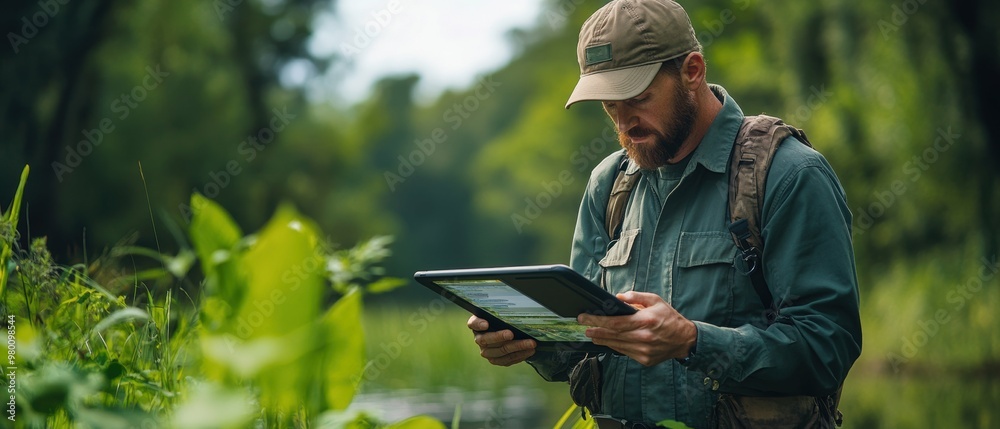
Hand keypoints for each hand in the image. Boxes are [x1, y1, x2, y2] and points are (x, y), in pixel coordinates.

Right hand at [467, 315, 535, 366]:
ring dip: (516, 347)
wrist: (504, 331)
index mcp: (476, 325)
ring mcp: (487, 352)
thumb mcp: (498, 313)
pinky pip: (507, 360)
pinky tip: (529, 351)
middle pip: (487, 340)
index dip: (479, 324)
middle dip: (500, 337)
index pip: (473, 323)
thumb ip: (500, 312)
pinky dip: (520, 355)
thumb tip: (513, 308)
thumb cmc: (500, 320)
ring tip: (530, 344)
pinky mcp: (495, 360)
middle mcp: (479, 339)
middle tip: (511, 334)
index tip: (486, 324)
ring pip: (500, 351)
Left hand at [578, 291, 696, 366]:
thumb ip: (636, 297)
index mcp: (646, 321)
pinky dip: (614, 346)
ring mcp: (643, 351)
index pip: (615, 322)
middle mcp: (643, 337)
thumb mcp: (656, 300)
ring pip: (616, 345)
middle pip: (613, 334)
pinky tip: (607, 341)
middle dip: (595, 330)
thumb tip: (618, 296)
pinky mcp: (644, 359)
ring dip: (602, 339)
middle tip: (584, 326)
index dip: (598, 320)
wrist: (684, 339)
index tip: (585, 317)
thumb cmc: (669, 318)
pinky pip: (624, 352)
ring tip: (592, 334)